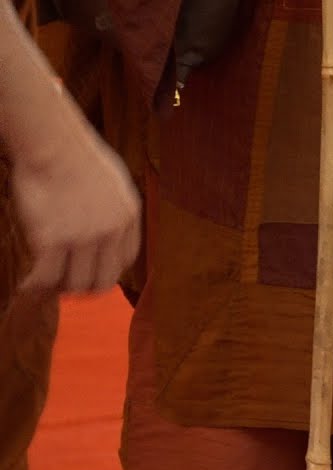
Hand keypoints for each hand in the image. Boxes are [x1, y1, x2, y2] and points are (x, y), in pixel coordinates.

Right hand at [11, 120, 140, 294]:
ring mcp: (83, 236)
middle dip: (85, 288)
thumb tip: (105, 220)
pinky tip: (27, 287)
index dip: (107, 272)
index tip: (92, 274)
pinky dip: (36, 286)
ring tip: (46, 286)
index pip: (124, 261)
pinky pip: (46, 275)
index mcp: (129, 216)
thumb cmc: (74, 151)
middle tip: (67, 288)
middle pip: (103, 278)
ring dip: (60, 288)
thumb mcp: (112, 179)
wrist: (51, 141)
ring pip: (76, 282)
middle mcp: (111, 231)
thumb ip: (113, 204)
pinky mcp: (52, 238)